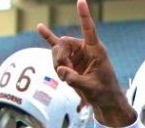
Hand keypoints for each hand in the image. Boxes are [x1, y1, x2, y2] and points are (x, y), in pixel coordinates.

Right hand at [37, 0, 135, 127]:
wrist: (104, 100)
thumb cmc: (103, 92)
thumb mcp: (90, 88)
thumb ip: (75, 79)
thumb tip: (61, 70)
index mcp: (96, 51)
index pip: (89, 30)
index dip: (84, 16)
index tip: (81, 2)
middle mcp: (85, 49)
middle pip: (64, 43)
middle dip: (60, 57)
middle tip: (64, 72)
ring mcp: (77, 54)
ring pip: (57, 50)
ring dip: (57, 64)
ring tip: (65, 77)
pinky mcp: (70, 61)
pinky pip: (56, 48)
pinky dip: (48, 39)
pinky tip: (40, 28)